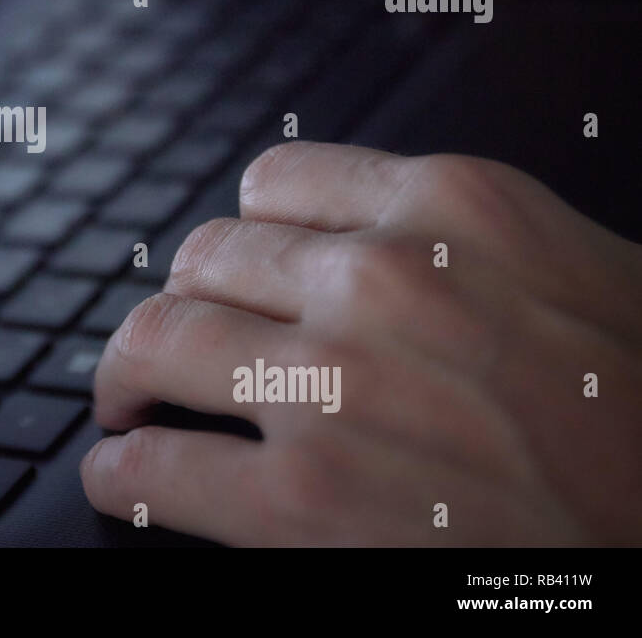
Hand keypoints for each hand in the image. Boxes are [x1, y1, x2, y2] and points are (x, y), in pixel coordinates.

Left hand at [81, 141, 641, 544]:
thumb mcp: (568, 269)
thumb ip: (452, 241)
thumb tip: (356, 241)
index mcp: (449, 209)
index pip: (275, 184)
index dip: (241, 235)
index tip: (232, 270)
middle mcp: (379, 281)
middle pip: (203, 258)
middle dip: (183, 300)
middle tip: (173, 339)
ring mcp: (331, 390)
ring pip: (156, 338)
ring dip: (125, 372)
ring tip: (128, 399)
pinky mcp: (301, 504)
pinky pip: (156, 469)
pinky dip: (119, 471)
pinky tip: (122, 474)